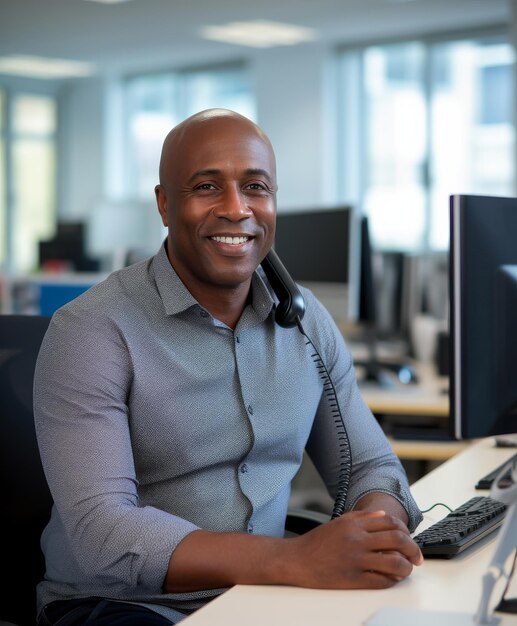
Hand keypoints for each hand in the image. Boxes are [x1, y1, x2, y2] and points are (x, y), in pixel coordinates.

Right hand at [286, 510, 422, 588]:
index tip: (410, 539)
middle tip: (417, 557)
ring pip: (394, 562)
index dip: (406, 531)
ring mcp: (356, 560)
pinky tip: (392, 578)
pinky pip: (381, 581)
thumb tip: (383, 516)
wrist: (297, 560)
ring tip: (407, 569)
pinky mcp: (353, 579)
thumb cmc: (317, 543)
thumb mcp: (339, 523)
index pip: (391, 523)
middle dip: (413, 549)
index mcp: (354, 525)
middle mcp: (357, 540)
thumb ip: (362, 517)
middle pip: (397, 540)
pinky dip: (391, 580)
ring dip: (406, 567)